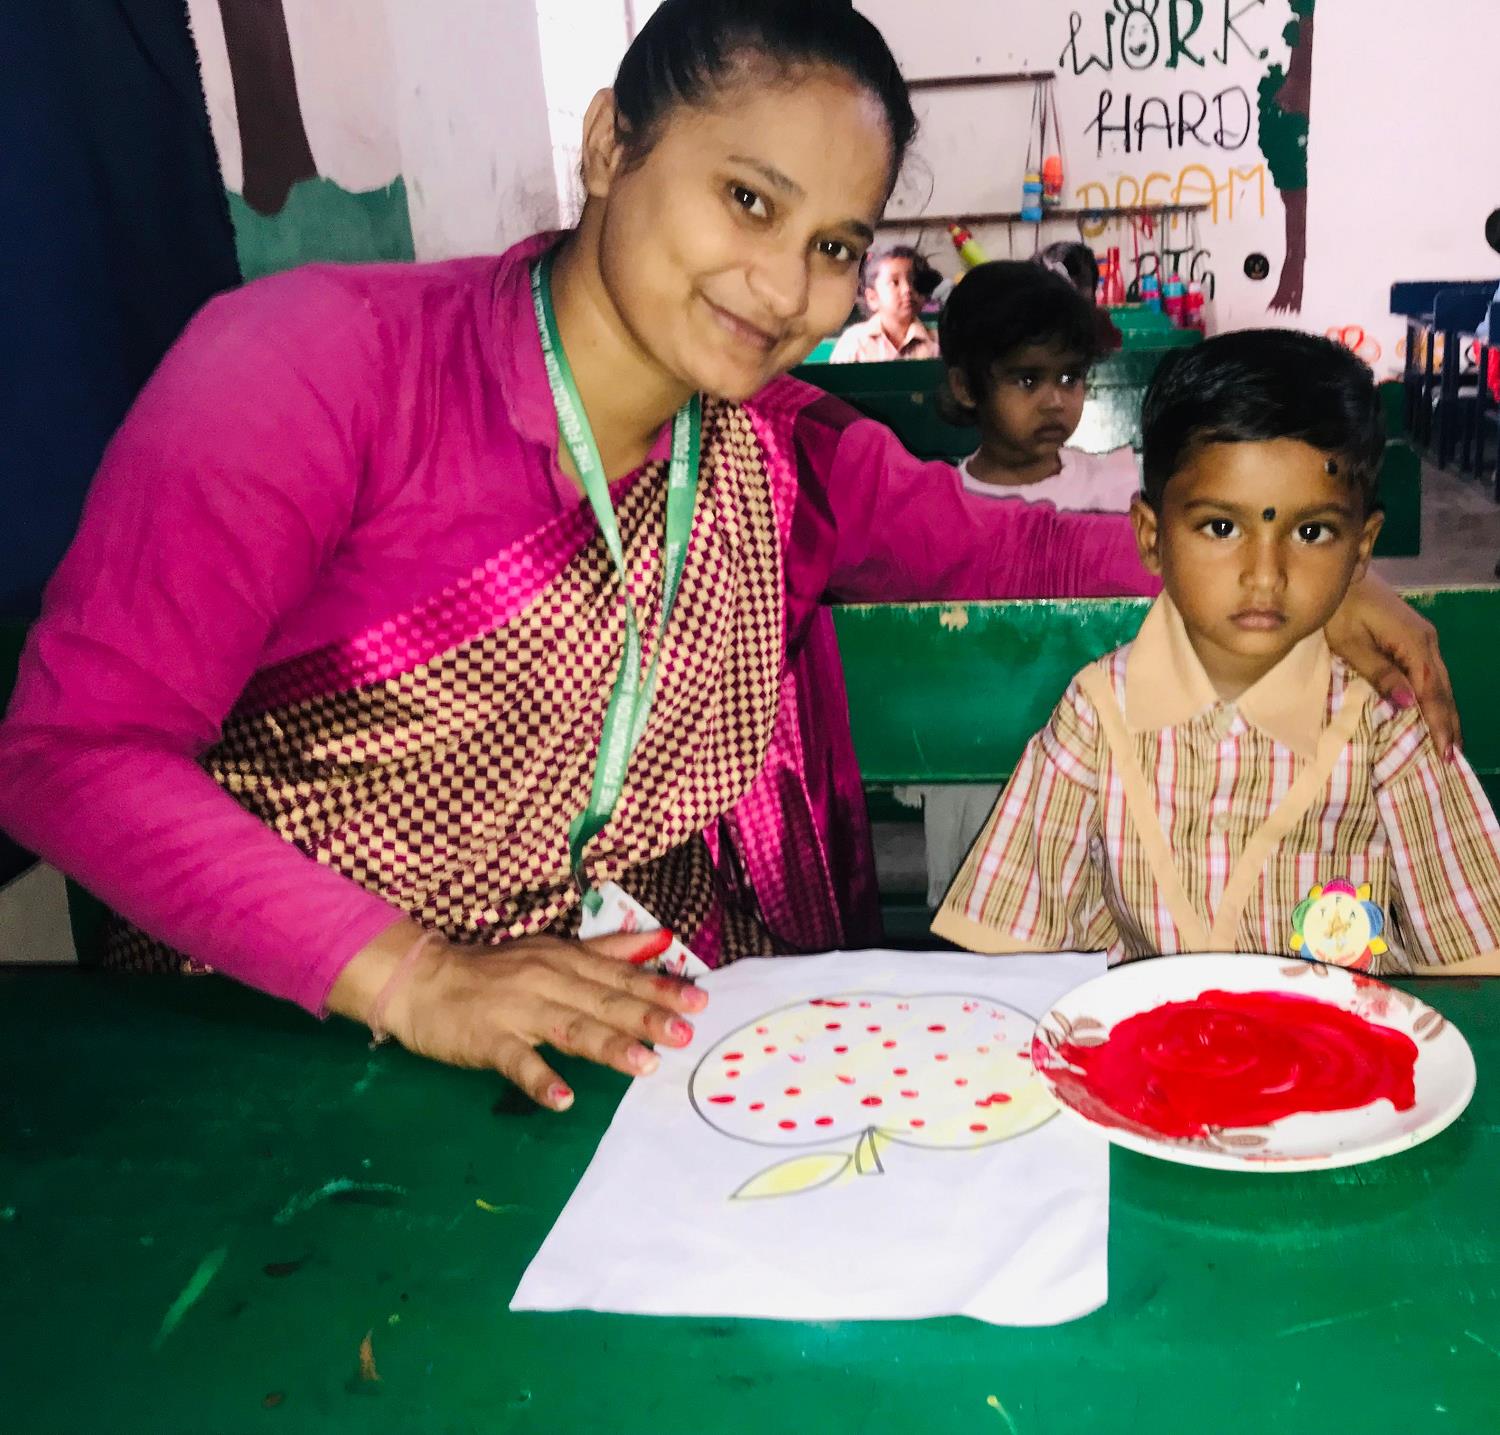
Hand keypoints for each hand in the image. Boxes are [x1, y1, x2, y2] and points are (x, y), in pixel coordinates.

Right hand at [327, 921, 708, 1110]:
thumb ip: (606, 951)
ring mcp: (518, 1010)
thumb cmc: (494, 971)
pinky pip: (517, 1061)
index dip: (660, 989)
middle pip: (604, 1000)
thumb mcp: (553, 951)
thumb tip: (659, 941)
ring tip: (644, 1065)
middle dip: (646, 1017)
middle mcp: (549, 980)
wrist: (422, 979)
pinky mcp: (488, 1038)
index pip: (620, 975)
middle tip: (684, 1034)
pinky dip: (539, 1078)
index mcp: (566, 961)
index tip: (698, 1001)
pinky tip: (563, 1097)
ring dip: (608, 1045)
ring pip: (570, 1027)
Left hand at [1325, 573, 1458, 756]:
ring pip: (1440, 681)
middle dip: (1449, 723)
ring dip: (1445, 711)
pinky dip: (1435, 695)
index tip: (1445, 752)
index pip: (1432, 692)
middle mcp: (1426, 641)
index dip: (1439, 723)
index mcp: (1413, 644)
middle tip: (1452, 757)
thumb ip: (1379, 672)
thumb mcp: (1351, 643)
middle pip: (1443, 689)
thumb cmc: (1340, 609)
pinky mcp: (1414, 636)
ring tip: (1449, 741)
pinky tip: (1433, 710)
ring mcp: (1423, 637)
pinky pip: (1430, 673)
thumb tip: (1408, 702)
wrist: (1343, 574)